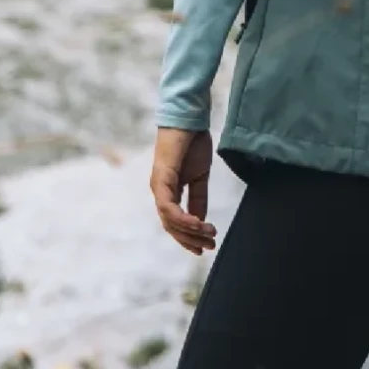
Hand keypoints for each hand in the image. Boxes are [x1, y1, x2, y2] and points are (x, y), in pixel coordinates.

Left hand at [150, 127, 216, 255]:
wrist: (189, 121)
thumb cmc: (193, 144)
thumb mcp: (200, 177)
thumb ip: (198, 199)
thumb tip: (201, 221)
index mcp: (168, 192)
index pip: (174, 223)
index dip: (188, 237)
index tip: (204, 247)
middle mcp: (160, 192)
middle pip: (171, 226)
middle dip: (190, 240)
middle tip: (209, 247)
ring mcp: (159, 187)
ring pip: (169, 220)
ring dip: (190, 231)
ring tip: (209, 234)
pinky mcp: (162, 180)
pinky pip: (169, 207)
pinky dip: (183, 218)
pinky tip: (199, 224)